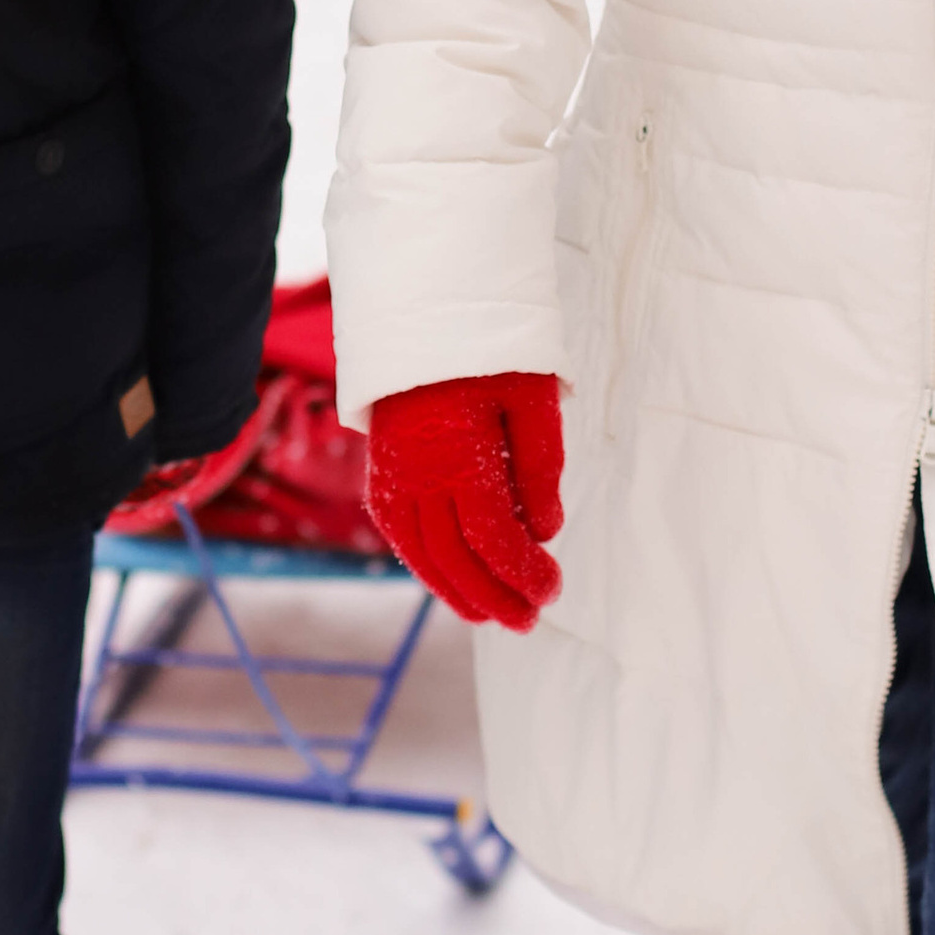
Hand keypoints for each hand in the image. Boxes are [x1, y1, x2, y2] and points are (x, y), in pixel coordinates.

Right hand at [365, 373, 565, 631]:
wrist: (421, 317)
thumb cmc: (488, 354)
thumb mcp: (532, 398)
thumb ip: (540, 468)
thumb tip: (545, 533)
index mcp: (459, 455)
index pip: (492, 538)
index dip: (522, 572)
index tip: (552, 589)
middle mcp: (417, 475)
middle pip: (457, 559)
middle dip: (496, 596)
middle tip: (529, 618)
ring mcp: (392, 478)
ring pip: (422, 556)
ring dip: (459, 594)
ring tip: (493, 616)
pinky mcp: (381, 476)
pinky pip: (400, 537)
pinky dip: (426, 567)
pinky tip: (452, 586)